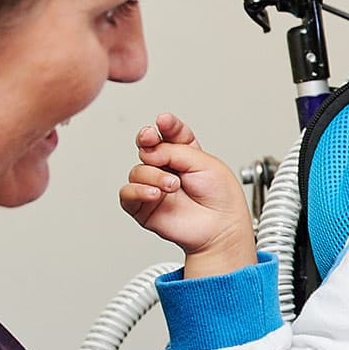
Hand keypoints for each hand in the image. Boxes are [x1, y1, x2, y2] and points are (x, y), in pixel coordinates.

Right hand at [118, 113, 256, 275]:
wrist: (220, 228)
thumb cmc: (220, 198)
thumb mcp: (204, 163)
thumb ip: (175, 151)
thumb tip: (150, 150)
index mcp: (184, 154)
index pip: (170, 133)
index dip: (166, 125)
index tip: (164, 121)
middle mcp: (166, 168)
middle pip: (146, 146)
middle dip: (146, 139)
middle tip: (151, 138)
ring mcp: (153, 187)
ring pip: (137, 170)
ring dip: (154, 175)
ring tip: (173, 185)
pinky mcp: (143, 207)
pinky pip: (127, 194)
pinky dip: (138, 191)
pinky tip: (154, 193)